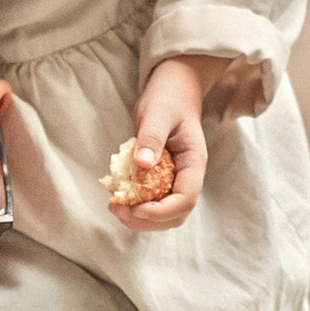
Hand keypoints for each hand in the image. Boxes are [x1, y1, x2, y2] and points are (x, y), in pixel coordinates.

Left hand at [112, 56, 227, 231]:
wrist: (173, 90)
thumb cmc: (168, 98)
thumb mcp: (157, 113)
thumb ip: (151, 138)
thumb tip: (142, 164)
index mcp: (194, 162)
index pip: (185, 198)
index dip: (162, 211)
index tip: (136, 209)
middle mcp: (188, 176)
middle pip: (176, 214)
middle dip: (147, 220)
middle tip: (118, 210)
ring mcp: (176, 180)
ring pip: (165, 214)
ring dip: (140, 218)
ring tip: (116, 207)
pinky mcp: (163, 180)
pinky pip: (153, 202)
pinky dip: (136, 206)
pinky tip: (118, 197)